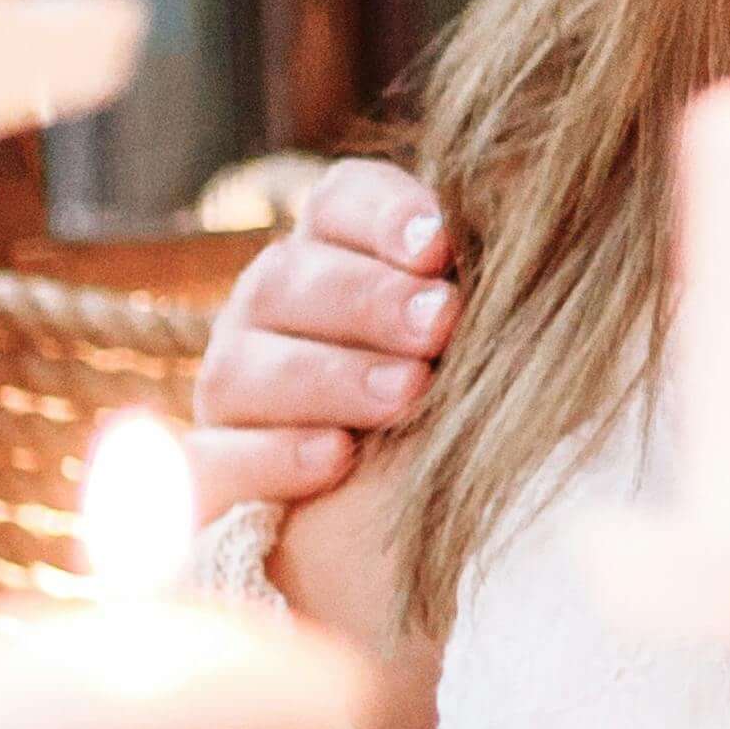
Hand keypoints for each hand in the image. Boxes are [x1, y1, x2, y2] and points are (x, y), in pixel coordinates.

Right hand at [188, 157, 457, 511]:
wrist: (392, 524)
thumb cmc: (456, 397)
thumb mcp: (474, 330)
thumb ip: (480, 278)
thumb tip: (524, 222)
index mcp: (332, 251)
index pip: (339, 204)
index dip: (382, 216)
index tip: (441, 246)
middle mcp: (265, 310)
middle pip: (289, 279)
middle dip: (370, 300)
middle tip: (441, 323)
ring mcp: (227, 391)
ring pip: (245, 366)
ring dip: (332, 377)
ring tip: (407, 393)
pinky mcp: (205, 476)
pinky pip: (212, 459)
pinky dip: (273, 457)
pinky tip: (337, 458)